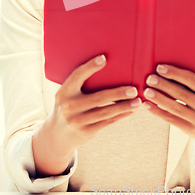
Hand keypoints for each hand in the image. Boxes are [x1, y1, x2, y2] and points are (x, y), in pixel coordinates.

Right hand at [32, 54, 140, 176]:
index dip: (90, 67)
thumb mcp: (67, 94)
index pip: (77, 76)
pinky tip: (131, 110)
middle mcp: (69, 107)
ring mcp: (77, 121)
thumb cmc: (68, 105)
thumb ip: (79, 83)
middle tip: (133, 89)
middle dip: (118, 93)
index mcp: (64, 92)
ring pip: (105, 112)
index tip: (104, 58)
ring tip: (138, 101)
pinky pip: (107, 122)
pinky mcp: (86, 132)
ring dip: (124, 106)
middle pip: (97, 98)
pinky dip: (120, 115)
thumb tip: (105, 62)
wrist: (56, 135)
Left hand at [143, 64, 194, 172]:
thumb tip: (170, 68)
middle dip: (164, 85)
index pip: (192, 81)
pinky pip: (171, 119)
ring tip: (146, 91)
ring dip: (158, 98)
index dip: (175, 73)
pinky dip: (157, 112)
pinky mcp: (190, 130)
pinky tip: (147, 105)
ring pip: (175, 108)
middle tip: (150, 78)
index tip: (160, 67)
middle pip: (182, 94)